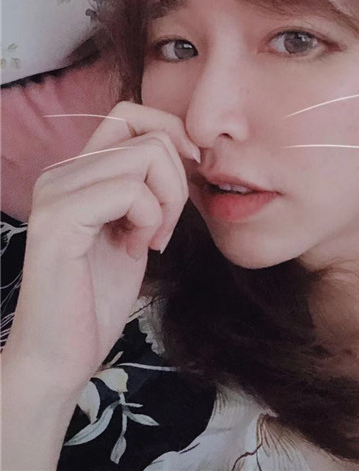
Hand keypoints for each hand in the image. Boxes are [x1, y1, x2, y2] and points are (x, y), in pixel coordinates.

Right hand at [2, 101, 198, 397]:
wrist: (59, 358)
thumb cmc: (98, 298)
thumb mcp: (134, 227)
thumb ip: (149, 186)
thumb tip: (190, 149)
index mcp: (77, 171)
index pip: (130, 113)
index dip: (171, 134)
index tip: (189, 175)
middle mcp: (61, 172)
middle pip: (150, 136)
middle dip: (177, 182)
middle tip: (164, 229)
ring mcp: (55, 192)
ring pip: (147, 157)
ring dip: (167, 203)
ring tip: (148, 241)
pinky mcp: (59, 220)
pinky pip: (131, 191)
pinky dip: (151, 220)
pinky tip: (137, 251)